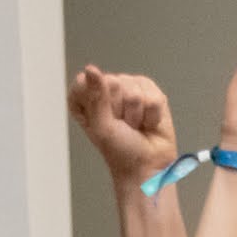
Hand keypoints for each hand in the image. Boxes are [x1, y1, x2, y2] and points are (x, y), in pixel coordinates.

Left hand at [69, 64, 179, 187]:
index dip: (94, 103)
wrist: (148, 167)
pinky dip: (152, 116)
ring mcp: (129, 87)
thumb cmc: (121, 152)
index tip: (101, 122)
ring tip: (136, 127)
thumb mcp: (101, 128)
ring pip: (134, 89)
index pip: (83, 83)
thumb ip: (96, 97)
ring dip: (136, 115)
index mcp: (86, 99)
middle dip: (119, 110)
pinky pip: (153, 96)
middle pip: (112, 82)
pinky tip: (148, 124)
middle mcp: (107, 90)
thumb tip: (91, 69)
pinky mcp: (151, 91)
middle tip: (122, 127)